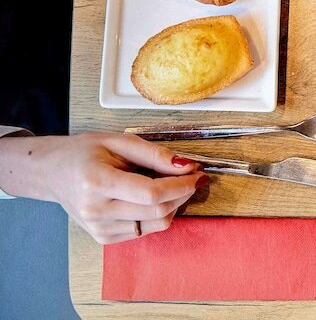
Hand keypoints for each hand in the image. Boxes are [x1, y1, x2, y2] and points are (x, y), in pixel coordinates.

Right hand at [0, 133, 206, 243]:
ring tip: (172, 185)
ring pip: (155, 224)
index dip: (182, 185)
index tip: (198, 173)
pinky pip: (144, 231)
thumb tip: (187, 165)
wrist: (52, 172)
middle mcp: (95, 210)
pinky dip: (157, 215)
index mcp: (97, 182)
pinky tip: (153, 198)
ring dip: (174, 205)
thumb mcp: (119, 141)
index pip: (151, 193)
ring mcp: (98, 228)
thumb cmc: (85, 152)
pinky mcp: (102, 238)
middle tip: (193, 176)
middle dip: (183, 194)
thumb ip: (155, 154)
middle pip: (157, 211)